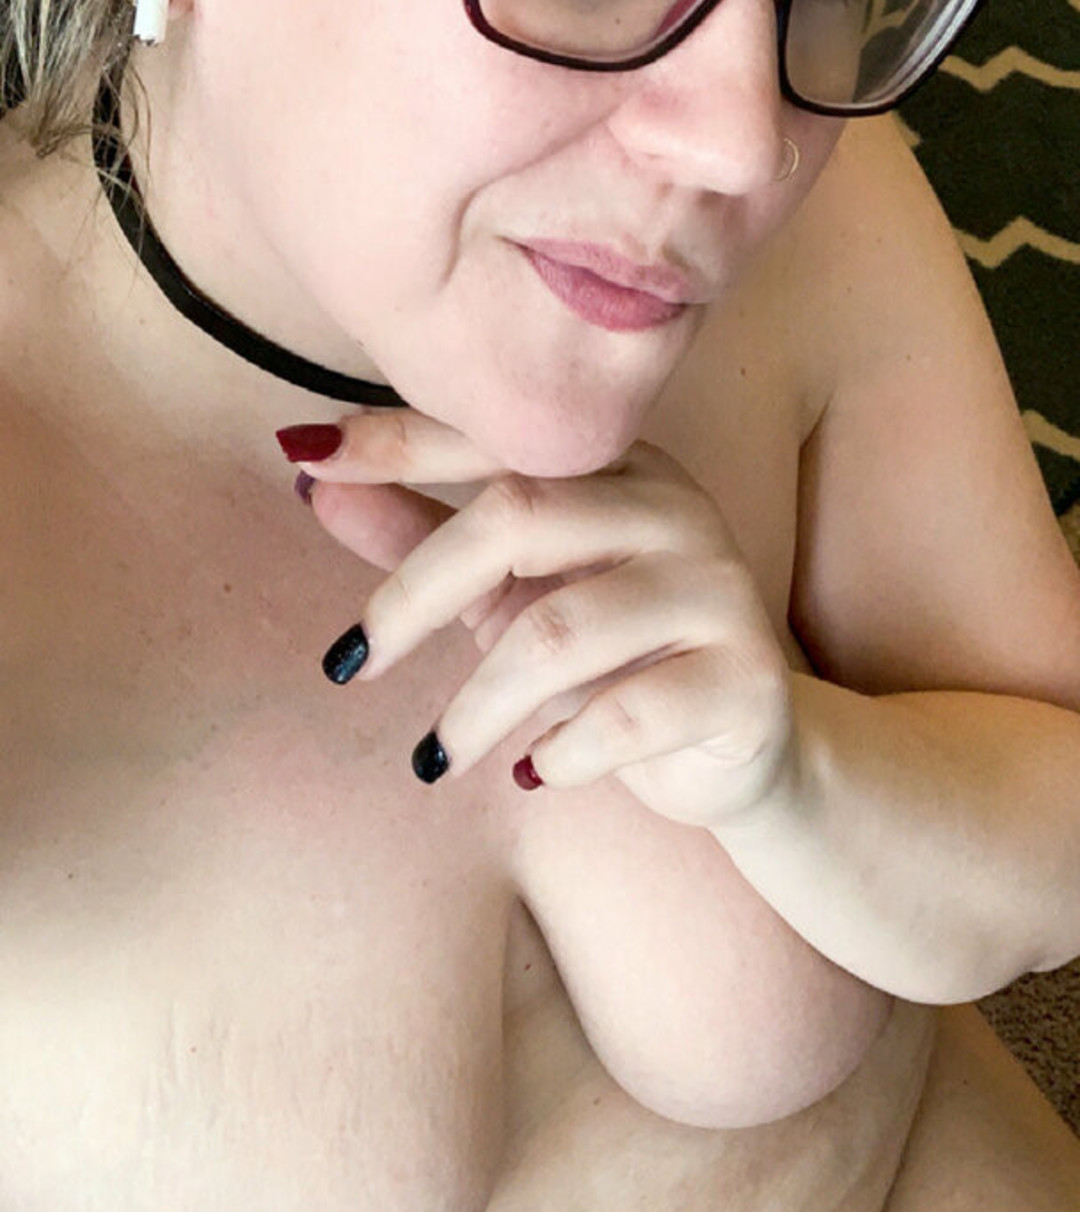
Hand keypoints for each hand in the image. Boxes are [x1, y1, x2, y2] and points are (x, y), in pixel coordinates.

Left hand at [279, 411, 796, 829]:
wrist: (745, 748)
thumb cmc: (612, 660)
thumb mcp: (506, 594)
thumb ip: (420, 534)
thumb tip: (313, 481)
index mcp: (617, 467)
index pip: (495, 438)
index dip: (397, 444)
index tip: (303, 459)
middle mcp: (674, 508)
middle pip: (519, 515)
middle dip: (413, 592)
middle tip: (350, 665)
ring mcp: (717, 590)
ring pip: (561, 629)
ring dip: (476, 704)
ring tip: (435, 756)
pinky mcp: (746, 678)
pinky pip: (628, 714)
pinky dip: (563, 752)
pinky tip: (538, 773)